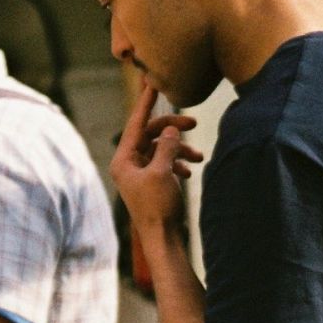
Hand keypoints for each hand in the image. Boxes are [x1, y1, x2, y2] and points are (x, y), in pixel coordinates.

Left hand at [110, 82, 204, 233]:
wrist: (162, 239)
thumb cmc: (157, 208)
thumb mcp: (162, 172)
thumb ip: (166, 147)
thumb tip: (170, 130)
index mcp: (123, 160)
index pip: (136, 123)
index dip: (146, 102)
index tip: (153, 83)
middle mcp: (128, 164)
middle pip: (151, 134)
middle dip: (172, 129)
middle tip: (194, 123)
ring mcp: (140, 173)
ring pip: (161, 148)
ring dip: (180, 149)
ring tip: (199, 157)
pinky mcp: (152, 182)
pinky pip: (165, 162)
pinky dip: (178, 162)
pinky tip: (190, 170)